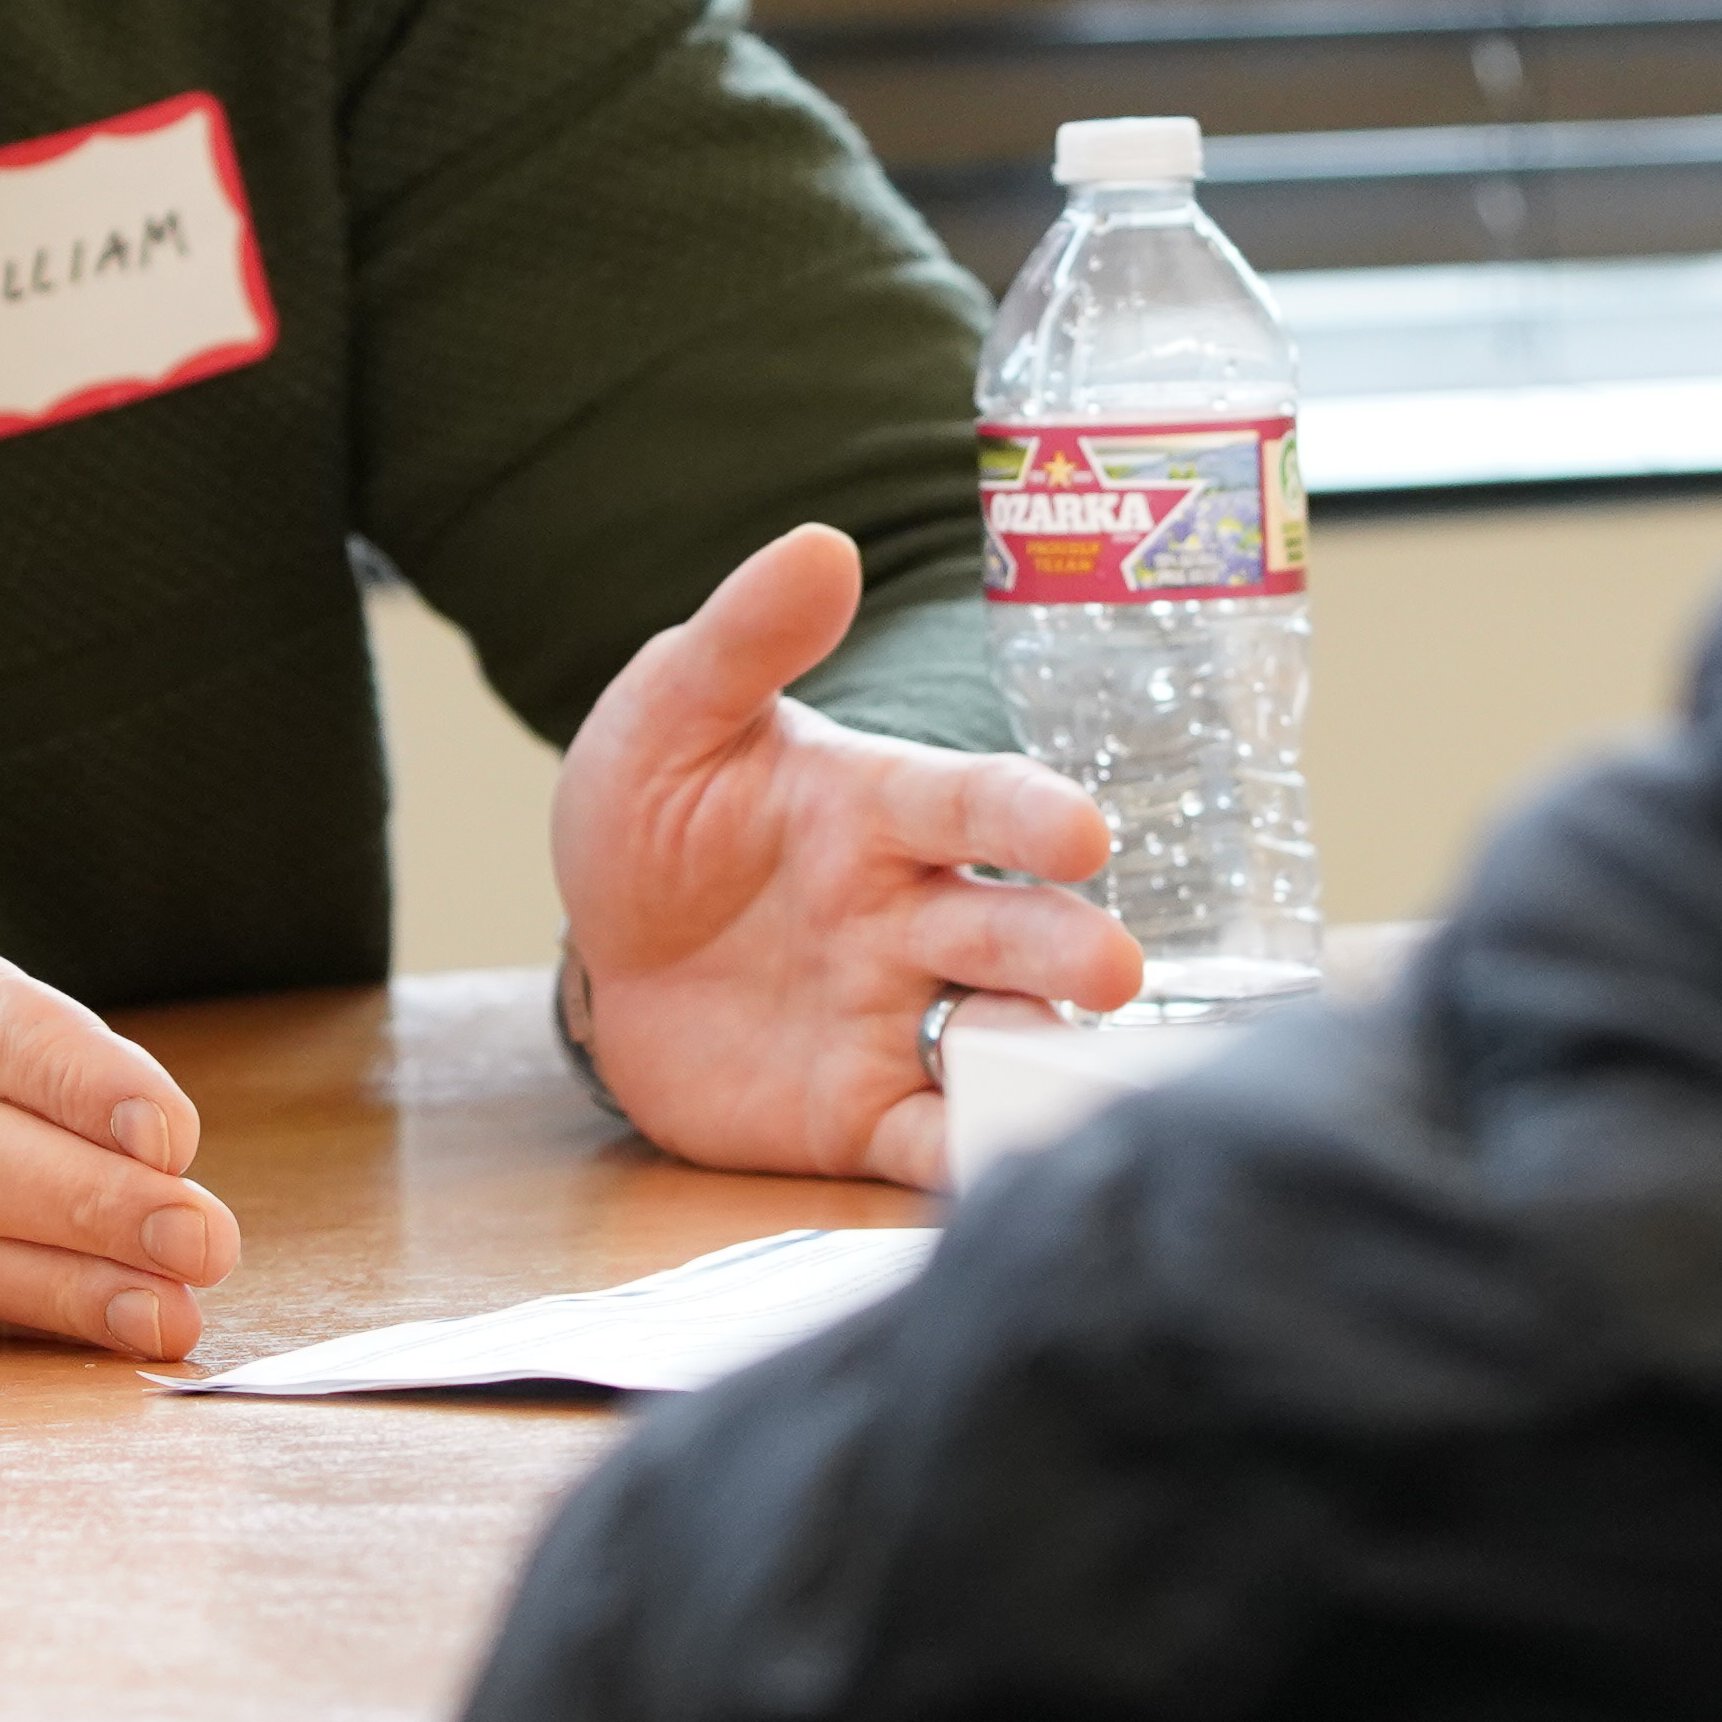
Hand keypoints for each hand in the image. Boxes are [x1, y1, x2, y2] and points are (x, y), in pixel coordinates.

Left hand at [551, 523, 1136, 1184]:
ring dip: (1042, 1054)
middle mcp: (913, 913)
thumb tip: (820, 544)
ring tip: (1076, 1074)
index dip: (1026, 815)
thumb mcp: (672, 716)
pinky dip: (967, 1157)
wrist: (606, 957)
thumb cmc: (656, 817)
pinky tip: (996, 1178)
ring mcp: (894, 1017)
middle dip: (1066, 949)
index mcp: (880, 809)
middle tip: (1115, 971)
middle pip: (1008, 930)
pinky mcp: (859, 1113)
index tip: (1081, 830)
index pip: (972, 804)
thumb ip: (743, 640)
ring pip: (994, 1034)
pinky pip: (928, 1140)